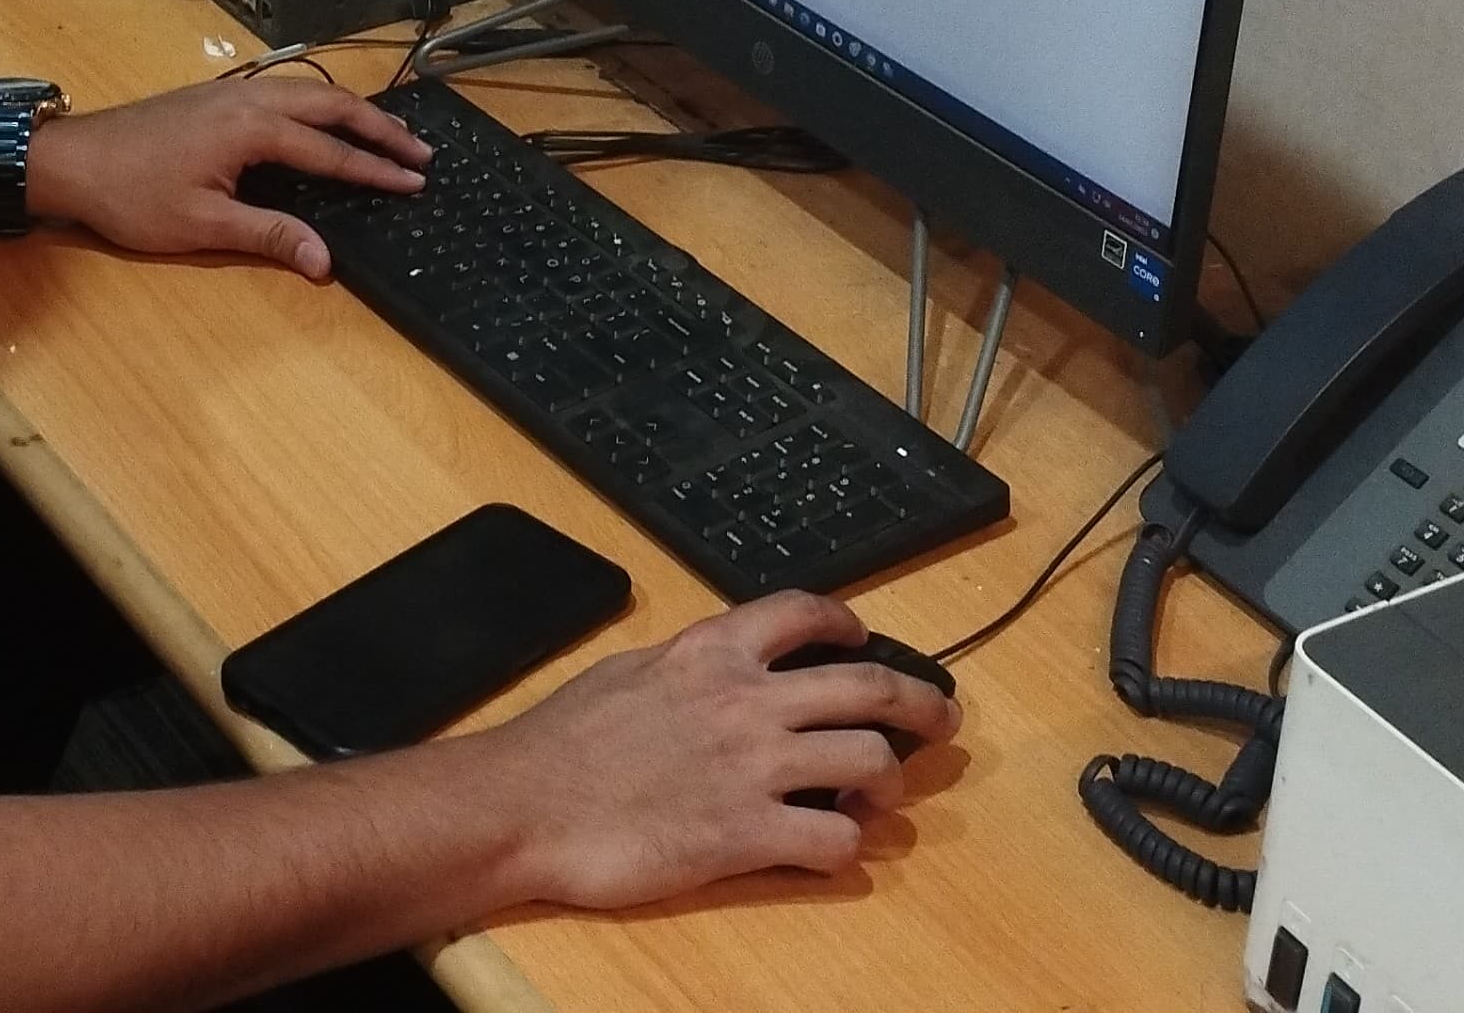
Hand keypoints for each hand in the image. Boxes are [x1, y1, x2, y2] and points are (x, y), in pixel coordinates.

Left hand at [26, 75, 431, 278]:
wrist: (73, 159)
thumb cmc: (132, 195)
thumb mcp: (202, 226)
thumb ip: (270, 236)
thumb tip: (325, 262)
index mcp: (252, 128)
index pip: (329, 151)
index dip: (375, 170)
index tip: (415, 182)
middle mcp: (250, 98)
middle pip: (332, 106)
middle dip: (380, 128)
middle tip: (421, 151)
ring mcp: (233, 90)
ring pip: (310, 92)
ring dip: (353, 112)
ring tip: (389, 133)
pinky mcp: (218, 94)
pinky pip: (288, 90)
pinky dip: (322, 104)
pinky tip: (327, 119)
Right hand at [463, 593, 959, 908]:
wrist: (523, 805)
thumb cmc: (560, 744)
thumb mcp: (626, 674)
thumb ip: (684, 669)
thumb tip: (710, 668)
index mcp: (712, 652)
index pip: (806, 614)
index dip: (852, 624)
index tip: (867, 639)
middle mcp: (747, 700)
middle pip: (868, 686)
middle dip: (921, 703)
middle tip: (940, 720)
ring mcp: (753, 767)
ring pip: (870, 761)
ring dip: (889, 781)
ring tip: (881, 797)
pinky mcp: (748, 835)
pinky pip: (835, 841)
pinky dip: (847, 848)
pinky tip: (834, 850)